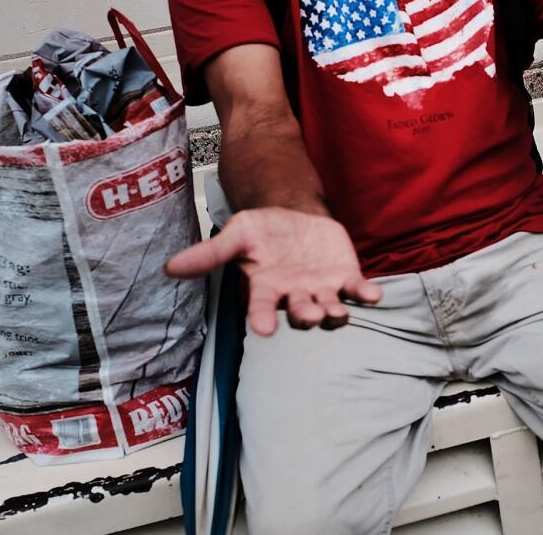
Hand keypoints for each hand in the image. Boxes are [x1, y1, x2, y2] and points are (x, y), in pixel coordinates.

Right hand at [165, 207, 381, 334]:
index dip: (263, 318)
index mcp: (267, 290)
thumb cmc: (261, 230)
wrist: (294, 214)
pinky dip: (366, 294)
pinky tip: (373, 295)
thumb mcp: (236, 236)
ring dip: (336, 312)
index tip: (263, 329)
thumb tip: (169, 268)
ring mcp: (323, 289)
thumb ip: (209, 254)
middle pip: (301, 312)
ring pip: (330, 308)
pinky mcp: (346, 278)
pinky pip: (358, 291)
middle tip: (309, 315)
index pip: (262, 309)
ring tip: (338, 312)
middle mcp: (295, 296)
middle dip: (306, 315)